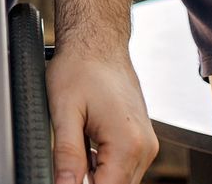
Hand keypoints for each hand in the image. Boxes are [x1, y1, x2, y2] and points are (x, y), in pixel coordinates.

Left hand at [46, 45, 158, 183]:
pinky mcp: (141, 140)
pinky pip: (124, 166)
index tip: (65, 179)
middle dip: (88, 181)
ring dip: (96, 174)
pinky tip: (87, 143)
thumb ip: (66, 155)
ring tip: (78, 142)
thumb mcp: (64, 112)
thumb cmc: (81, 66)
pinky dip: (104, 164)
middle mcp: (145, 147)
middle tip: (68, 161)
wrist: (98, 41)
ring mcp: (146, 144)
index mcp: (128, 144)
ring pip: (120, 180)